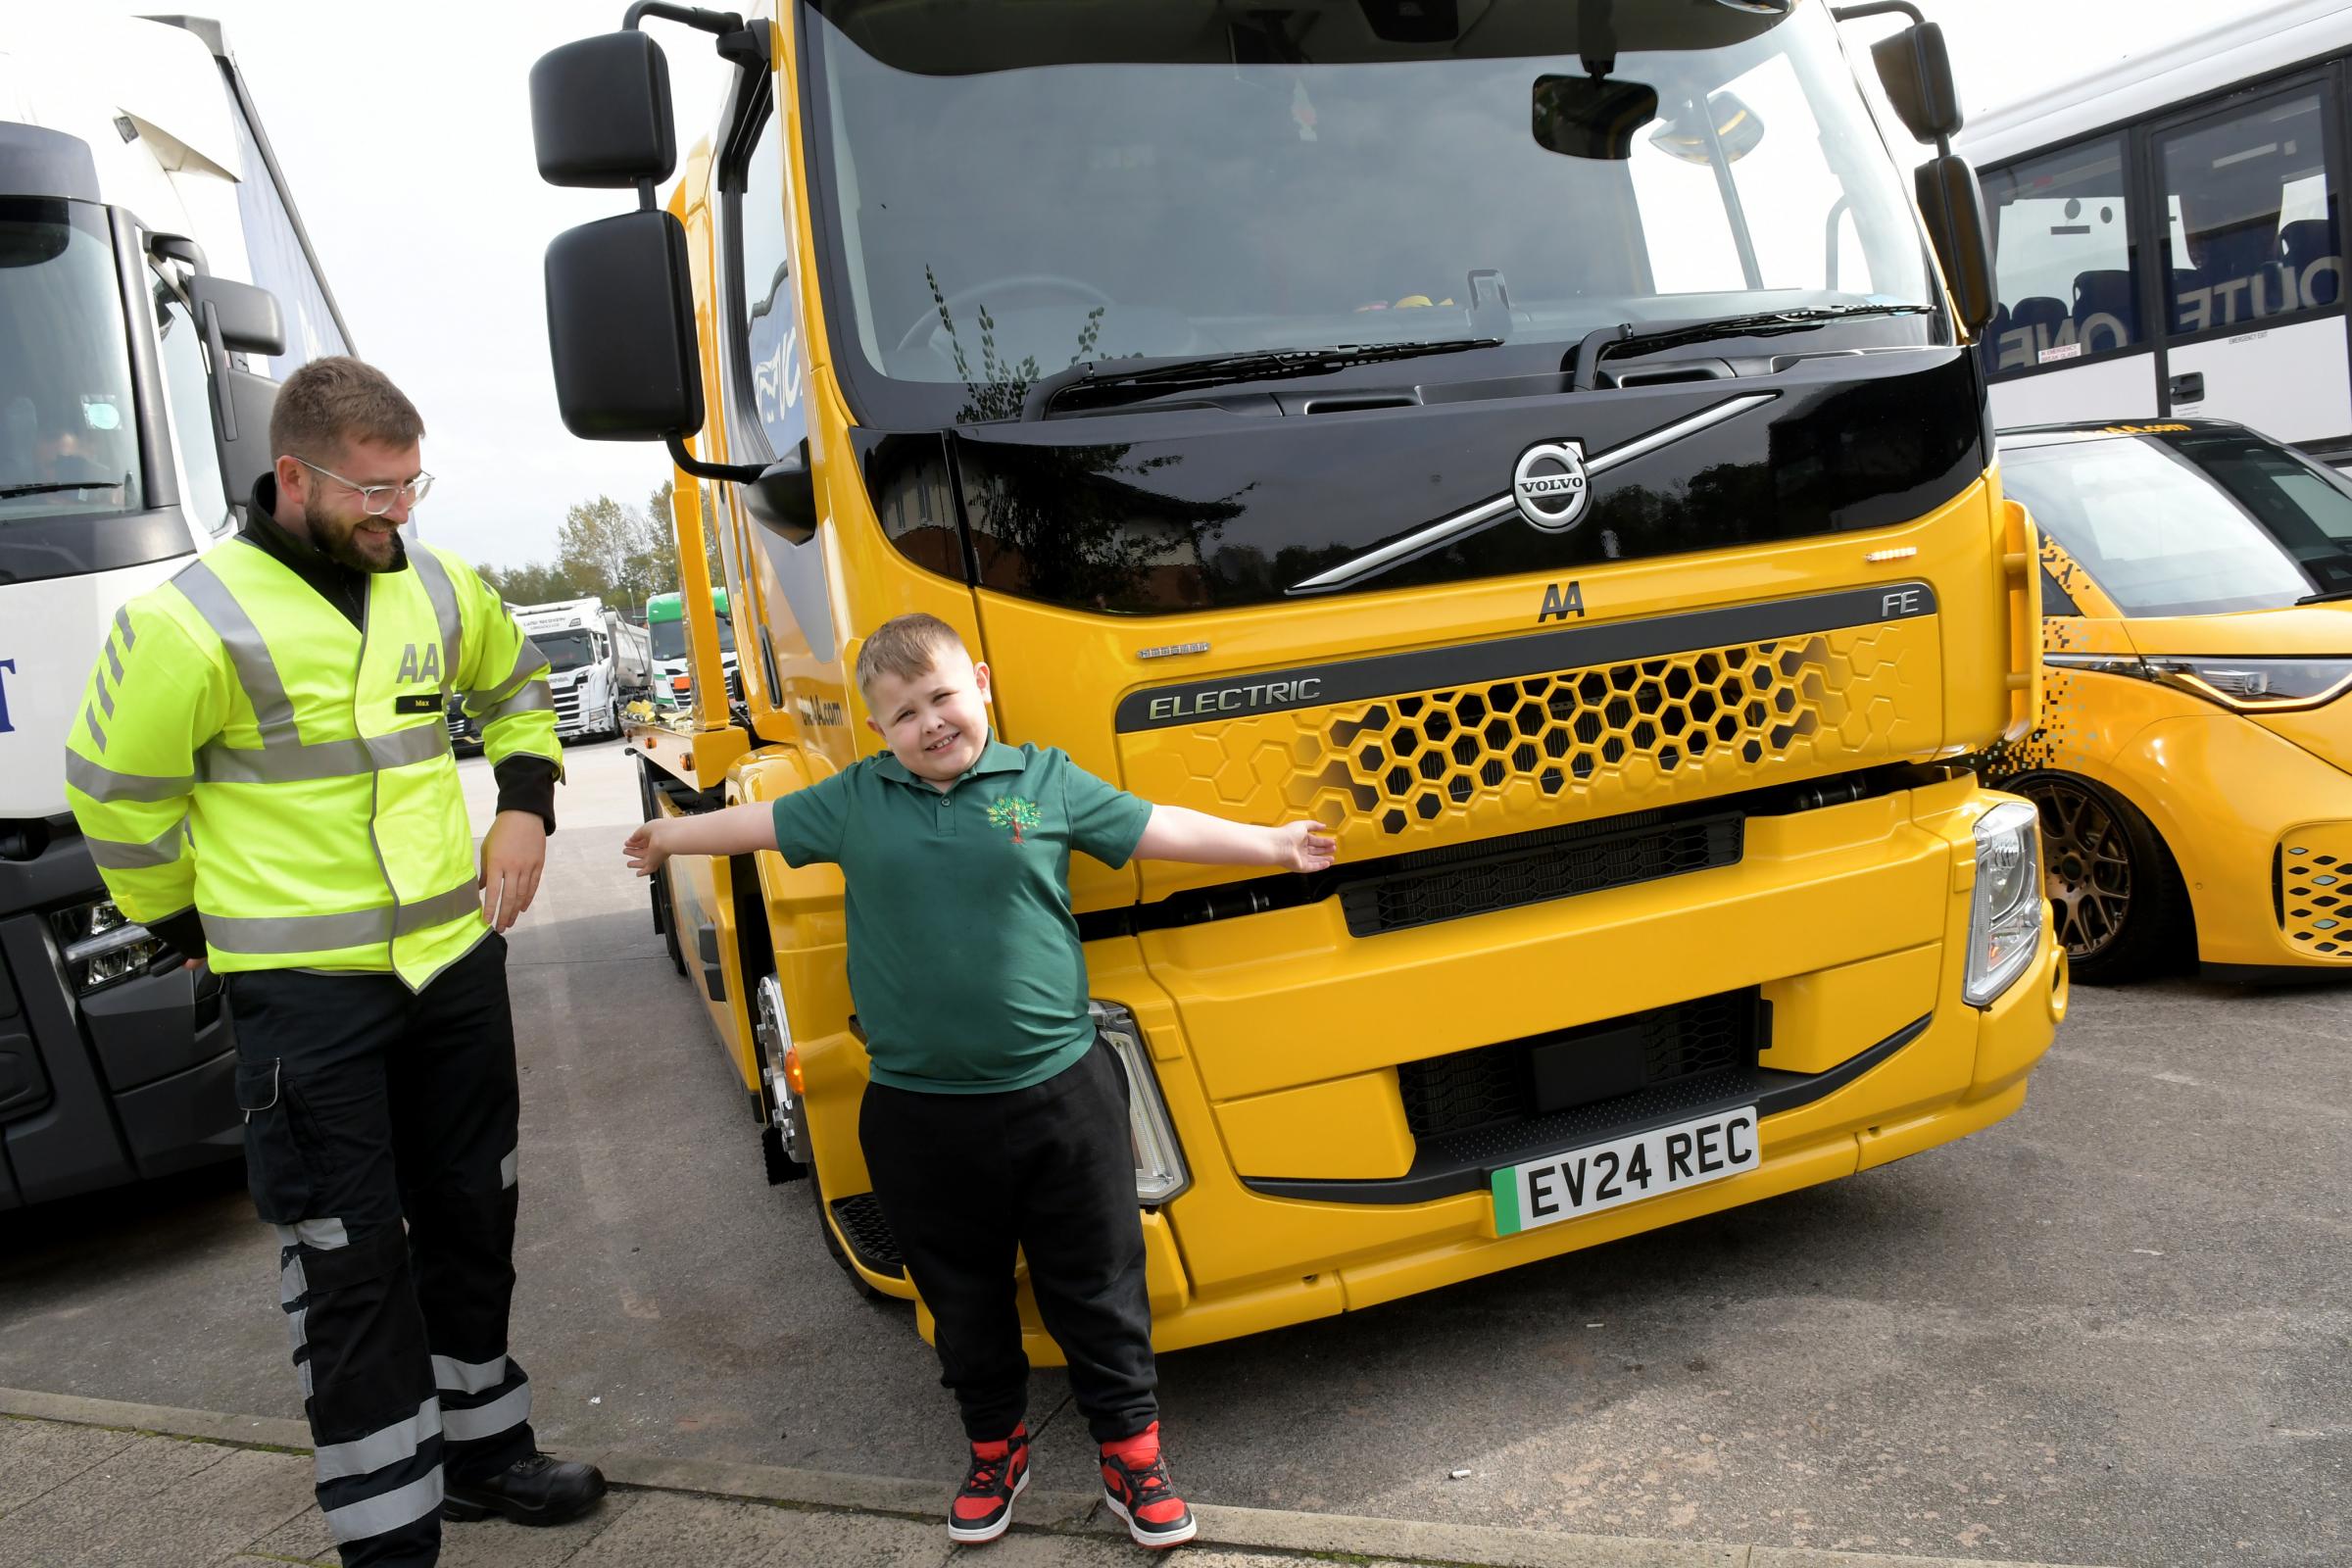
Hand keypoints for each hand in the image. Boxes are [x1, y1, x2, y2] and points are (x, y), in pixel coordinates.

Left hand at [479, 811, 546, 932]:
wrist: (523, 815)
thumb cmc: (501, 831)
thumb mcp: (487, 849)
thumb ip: (485, 870)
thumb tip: (481, 889)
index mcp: (497, 863)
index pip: (493, 891)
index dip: (490, 909)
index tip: (486, 921)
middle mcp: (513, 867)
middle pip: (509, 897)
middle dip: (503, 915)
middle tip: (500, 928)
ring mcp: (528, 866)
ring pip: (522, 894)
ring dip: (515, 911)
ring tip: (510, 922)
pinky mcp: (539, 864)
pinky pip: (533, 885)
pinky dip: (528, 898)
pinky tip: (522, 908)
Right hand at [623, 819, 671, 877]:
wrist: (669, 838)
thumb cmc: (660, 830)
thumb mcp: (645, 829)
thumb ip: (637, 835)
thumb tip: (630, 840)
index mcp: (655, 836)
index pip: (643, 840)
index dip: (634, 841)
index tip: (627, 843)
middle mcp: (656, 846)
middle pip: (643, 851)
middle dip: (633, 851)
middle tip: (625, 851)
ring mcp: (656, 855)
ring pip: (644, 861)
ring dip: (636, 863)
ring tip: (628, 864)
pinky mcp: (655, 863)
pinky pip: (648, 870)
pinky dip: (643, 872)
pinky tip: (638, 874)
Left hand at [1272, 820, 1338, 871]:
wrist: (1278, 845)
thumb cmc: (1287, 834)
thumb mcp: (1303, 825)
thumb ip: (1314, 825)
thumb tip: (1324, 826)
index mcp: (1300, 838)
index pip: (1314, 840)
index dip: (1324, 841)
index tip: (1332, 840)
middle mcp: (1300, 849)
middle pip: (1315, 850)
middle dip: (1325, 850)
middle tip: (1334, 848)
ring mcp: (1300, 858)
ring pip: (1315, 860)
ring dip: (1324, 859)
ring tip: (1332, 858)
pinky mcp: (1300, 866)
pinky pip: (1312, 867)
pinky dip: (1320, 866)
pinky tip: (1327, 864)